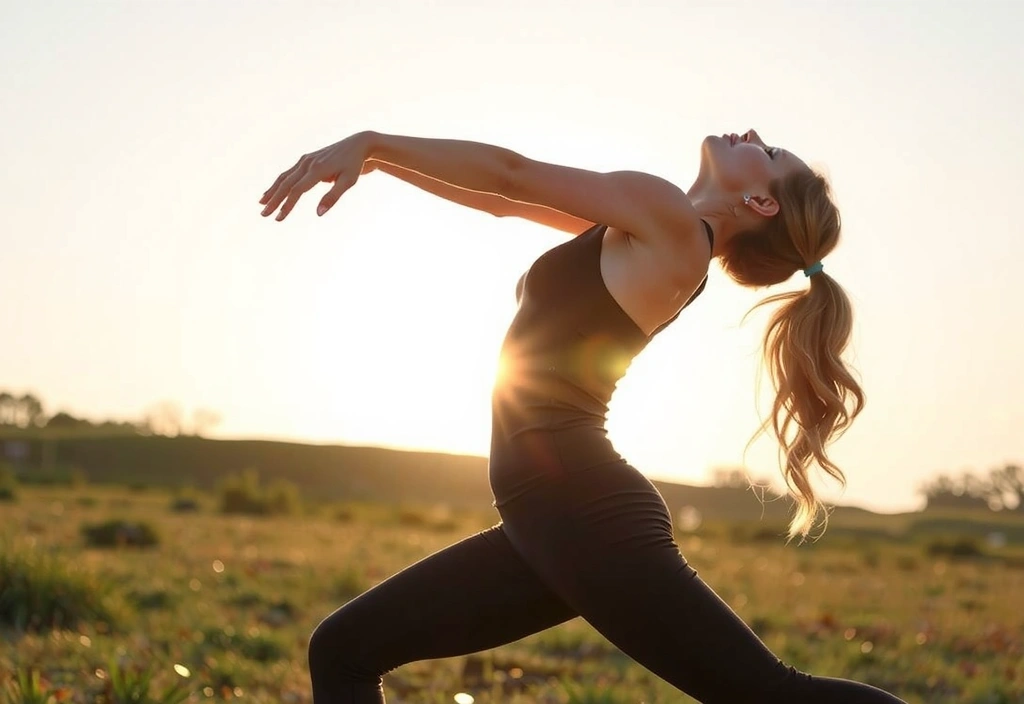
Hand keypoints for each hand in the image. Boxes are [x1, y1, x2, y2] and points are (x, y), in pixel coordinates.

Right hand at [259, 131, 375, 220]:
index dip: (287, 205)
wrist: (357, 144)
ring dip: (272, 191)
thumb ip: (333, 197)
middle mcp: (307, 163)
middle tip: (264, 215)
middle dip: (274, 200)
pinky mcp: (306, 160)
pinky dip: (279, 183)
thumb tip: (319, 214)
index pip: (297, 190)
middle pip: (286, 184)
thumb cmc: (354, 165)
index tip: (279, 218)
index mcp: (317, 169)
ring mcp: (305, 160)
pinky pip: (289, 173)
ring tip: (262, 204)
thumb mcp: (348, 182)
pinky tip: (272, 191)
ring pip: (284, 177)